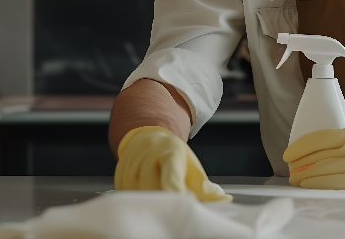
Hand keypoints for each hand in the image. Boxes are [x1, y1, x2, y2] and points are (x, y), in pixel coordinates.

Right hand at [114, 126, 229, 200]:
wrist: (148, 136)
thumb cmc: (173, 155)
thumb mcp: (191, 167)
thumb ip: (205, 187)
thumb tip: (224, 200)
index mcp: (171, 152)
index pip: (171, 174)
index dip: (174, 191)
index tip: (181, 203)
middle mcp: (149, 154)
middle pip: (152, 187)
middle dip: (161, 199)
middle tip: (171, 209)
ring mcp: (132, 163)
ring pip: (136, 192)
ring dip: (148, 202)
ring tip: (159, 203)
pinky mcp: (120, 172)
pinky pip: (125, 193)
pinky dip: (135, 200)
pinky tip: (145, 199)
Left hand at [283, 120, 344, 188]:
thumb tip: (319, 148)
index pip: (321, 138)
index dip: (301, 147)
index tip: (289, 154)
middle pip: (322, 156)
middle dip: (301, 165)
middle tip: (290, 171)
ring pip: (329, 170)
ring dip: (308, 176)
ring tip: (296, 180)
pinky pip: (342, 183)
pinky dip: (324, 184)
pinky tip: (313, 185)